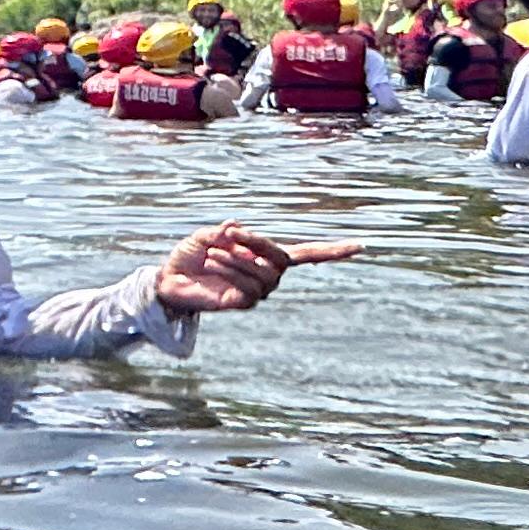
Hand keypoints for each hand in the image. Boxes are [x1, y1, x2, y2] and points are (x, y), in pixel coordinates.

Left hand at [154, 225, 359, 315]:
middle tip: (232, 234)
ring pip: (262, 274)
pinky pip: (247, 289)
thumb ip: (221, 232)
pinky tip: (213, 262)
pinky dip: (231, 271)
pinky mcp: (241, 304)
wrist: (167, 279)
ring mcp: (257, 291)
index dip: (332, 251)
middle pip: (281, 258)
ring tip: (213, 253)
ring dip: (238, 259)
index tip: (360, 246)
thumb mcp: (205, 237)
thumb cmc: (190, 256)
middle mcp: (268, 274)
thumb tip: (234, 225)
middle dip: (259, 243)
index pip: (308, 254)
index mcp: (265, 255)